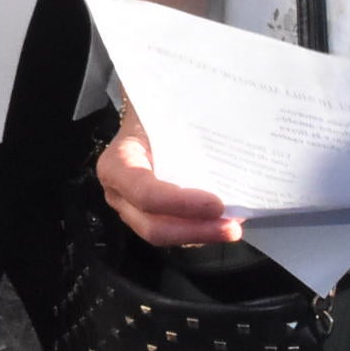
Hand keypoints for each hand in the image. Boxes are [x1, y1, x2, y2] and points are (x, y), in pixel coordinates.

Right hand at [97, 103, 237, 247]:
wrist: (144, 119)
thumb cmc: (155, 113)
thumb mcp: (164, 114)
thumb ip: (187, 128)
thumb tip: (228, 140)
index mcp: (117, 164)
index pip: (145, 193)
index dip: (181, 204)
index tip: (217, 204)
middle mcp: (119, 194)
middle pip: (152, 227)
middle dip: (195, 231)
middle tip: (232, 229)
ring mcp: (131, 211)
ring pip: (164, 236)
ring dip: (200, 235)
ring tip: (231, 228)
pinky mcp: (148, 218)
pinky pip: (173, 233)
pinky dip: (198, 233)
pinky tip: (221, 224)